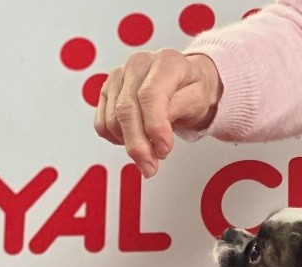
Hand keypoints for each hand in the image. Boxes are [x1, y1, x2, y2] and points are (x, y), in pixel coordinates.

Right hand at [94, 50, 222, 177]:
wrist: (186, 83)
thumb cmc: (194, 91)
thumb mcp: (199, 99)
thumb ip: (179, 110)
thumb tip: (158, 131)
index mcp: (165, 62)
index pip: (150, 95)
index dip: (154, 126)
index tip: (164, 150)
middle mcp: (138, 65)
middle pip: (127, 109)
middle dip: (139, 145)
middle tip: (151, 168)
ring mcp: (119, 76)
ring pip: (112, 118)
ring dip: (128, 145)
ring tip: (150, 157)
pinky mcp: (107, 91)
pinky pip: (102, 122)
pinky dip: (116, 139)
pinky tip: (134, 142)